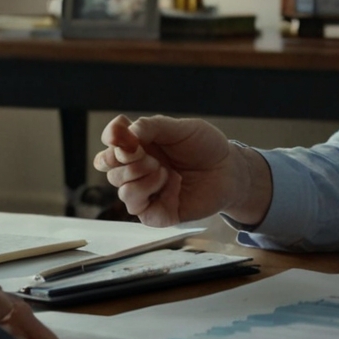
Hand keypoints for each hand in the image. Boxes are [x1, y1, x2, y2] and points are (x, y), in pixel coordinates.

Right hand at [93, 114, 271, 226]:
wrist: (229, 169)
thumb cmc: (205, 147)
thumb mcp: (181, 129)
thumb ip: (152, 127)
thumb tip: (126, 130)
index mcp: (140, 146)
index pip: (110, 144)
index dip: (111, 138)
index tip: (121, 134)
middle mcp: (138, 169)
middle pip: (109, 168)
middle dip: (125, 160)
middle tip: (150, 156)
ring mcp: (147, 192)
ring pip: (122, 190)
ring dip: (139, 178)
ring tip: (164, 171)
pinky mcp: (157, 212)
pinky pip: (138, 209)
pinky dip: (151, 194)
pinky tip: (171, 185)